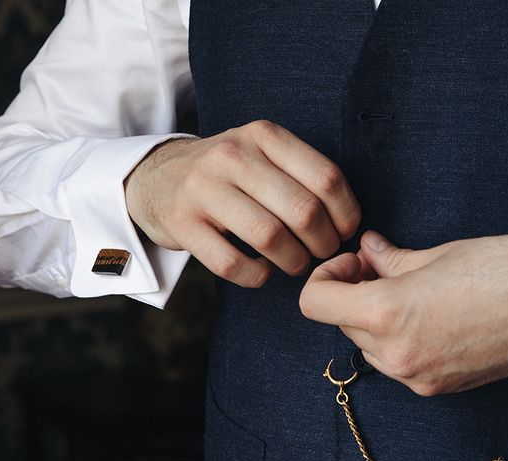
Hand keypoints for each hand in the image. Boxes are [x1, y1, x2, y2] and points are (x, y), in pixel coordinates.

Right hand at [123, 120, 360, 286]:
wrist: (157, 178)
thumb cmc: (229, 175)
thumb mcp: (263, 154)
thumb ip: (303, 175)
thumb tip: (350, 224)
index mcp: (264, 136)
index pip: (326, 178)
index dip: (346, 215)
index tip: (345, 233)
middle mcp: (233, 156)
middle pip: (303, 211)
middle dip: (323, 244)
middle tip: (322, 253)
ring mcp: (204, 189)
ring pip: (271, 238)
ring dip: (294, 262)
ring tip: (295, 264)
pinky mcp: (183, 223)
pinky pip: (234, 264)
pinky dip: (258, 276)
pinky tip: (263, 270)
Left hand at [299, 231, 507, 394]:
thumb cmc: (507, 270)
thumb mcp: (439, 254)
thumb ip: (391, 259)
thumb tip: (369, 252)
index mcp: (389, 314)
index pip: (315, 303)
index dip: (327, 276)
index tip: (356, 263)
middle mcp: (395, 354)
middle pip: (342, 323)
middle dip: (354, 294)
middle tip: (385, 269)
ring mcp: (416, 377)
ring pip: (368, 346)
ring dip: (375, 320)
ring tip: (412, 294)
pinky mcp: (437, 388)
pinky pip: (398, 363)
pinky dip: (400, 341)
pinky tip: (431, 318)